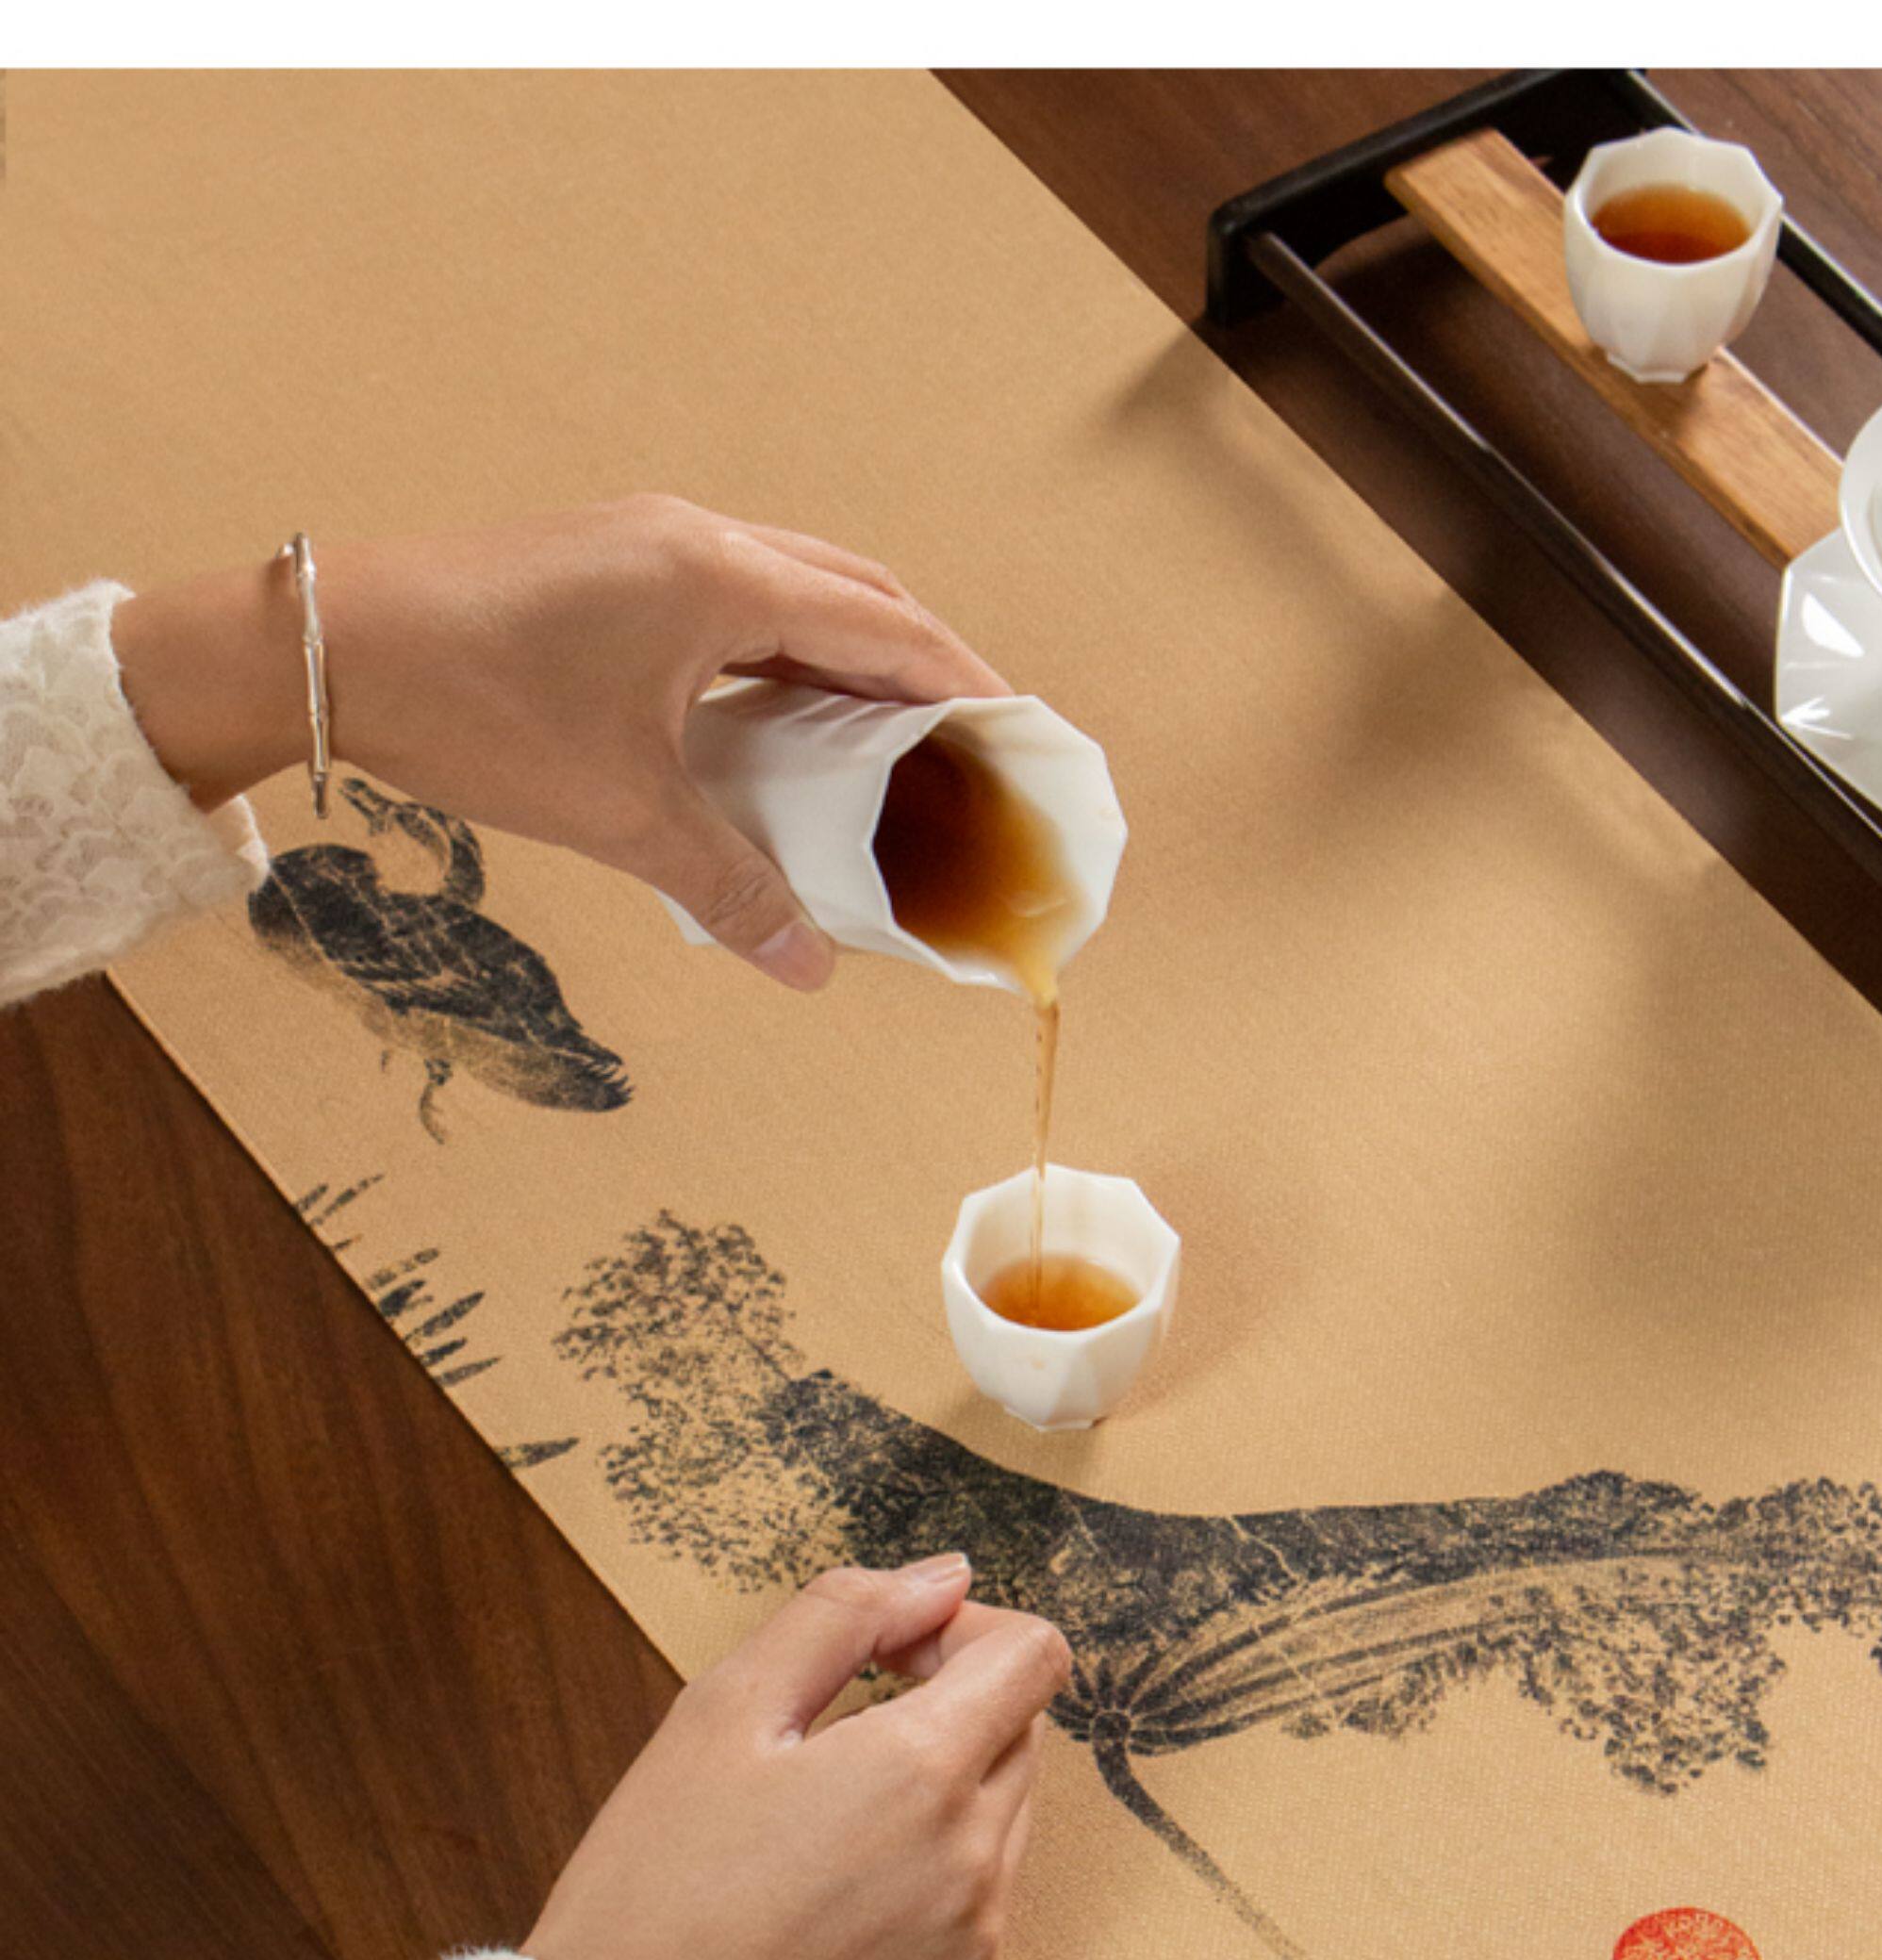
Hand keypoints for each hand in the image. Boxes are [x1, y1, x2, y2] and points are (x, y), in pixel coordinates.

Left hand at [111, 496, 1009, 988]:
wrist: (327, 649)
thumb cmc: (471, 710)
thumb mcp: (618, 811)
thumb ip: (729, 886)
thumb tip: (807, 968)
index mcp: (718, 579)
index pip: (885, 630)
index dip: (965, 686)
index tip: (1023, 733)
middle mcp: (698, 539)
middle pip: (859, 591)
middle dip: (928, 663)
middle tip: (977, 739)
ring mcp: (652, 540)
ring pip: (799, 583)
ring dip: (859, 650)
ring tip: (900, 731)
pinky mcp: (615, 559)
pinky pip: (741, 594)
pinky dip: (792, 646)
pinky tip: (793, 711)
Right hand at [520, 1555, 1068, 1959]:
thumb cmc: (657, 1871)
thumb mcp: (725, 1705)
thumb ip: (846, 1613)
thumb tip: (949, 1576)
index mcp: (923, 1768)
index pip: (1036, 1655)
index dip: (968, 1632)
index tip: (893, 1658)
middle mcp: (975, 1857)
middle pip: (1023, 1731)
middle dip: (953, 1709)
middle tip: (839, 1740)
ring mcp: (978, 1940)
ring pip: (1009, 1815)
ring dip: (948, 1794)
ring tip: (831, 1827)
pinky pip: (985, 1906)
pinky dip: (936, 1882)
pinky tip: (840, 1902)